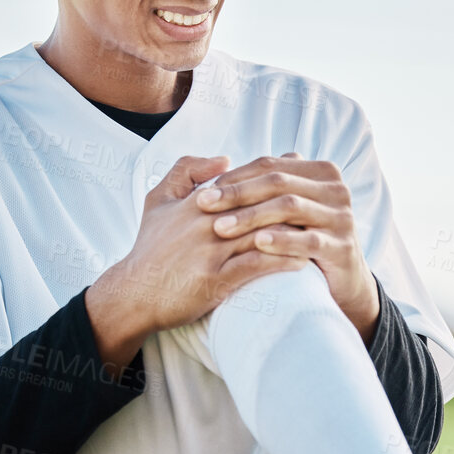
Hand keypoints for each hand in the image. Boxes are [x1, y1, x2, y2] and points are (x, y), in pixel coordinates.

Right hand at [86, 155, 310, 371]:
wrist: (133, 294)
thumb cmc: (150, 247)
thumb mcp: (159, 200)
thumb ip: (186, 171)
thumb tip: (225, 159)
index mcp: (197, 202)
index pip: (244, 183)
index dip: (275, 180)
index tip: (302, 179)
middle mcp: (205, 223)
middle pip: (259, 206)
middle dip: (292, 203)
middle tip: (321, 204)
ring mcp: (209, 252)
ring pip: (261, 234)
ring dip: (293, 232)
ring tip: (320, 231)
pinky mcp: (213, 281)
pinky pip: (254, 267)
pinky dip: (280, 262)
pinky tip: (303, 260)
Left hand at [193, 153, 381, 343]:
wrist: (341, 281)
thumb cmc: (303, 239)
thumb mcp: (287, 208)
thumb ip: (265, 184)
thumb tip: (220, 162)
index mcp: (321, 172)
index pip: (271, 165)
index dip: (235, 177)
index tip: (203, 192)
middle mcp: (335, 189)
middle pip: (279, 183)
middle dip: (237, 194)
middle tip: (203, 204)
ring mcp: (342, 217)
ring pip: (290, 207)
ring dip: (251, 216)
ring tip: (220, 227)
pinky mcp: (343, 247)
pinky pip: (308, 240)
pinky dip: (281, 241)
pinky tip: (256, 244)